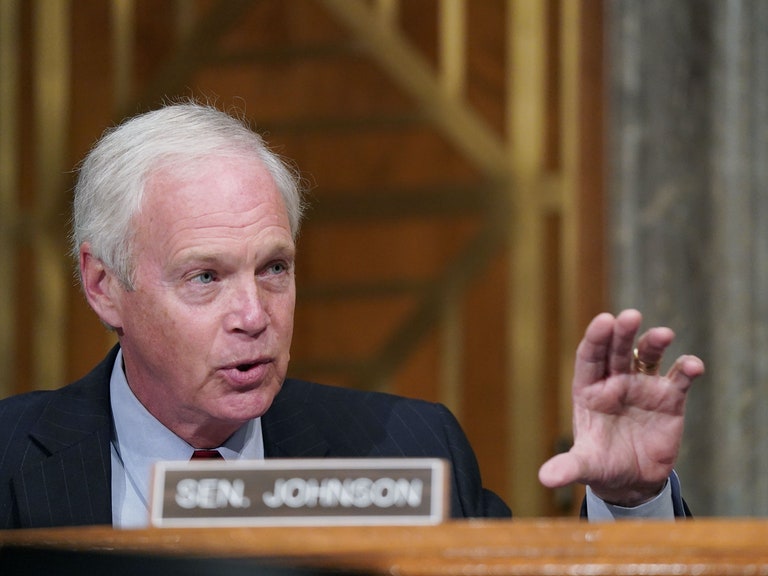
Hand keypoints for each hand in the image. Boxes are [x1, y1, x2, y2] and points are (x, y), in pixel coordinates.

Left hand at [538, 309, 704, 505]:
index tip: (603, 320)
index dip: (596, 338)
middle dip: (623, 333)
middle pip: (617, 350)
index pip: (589, 357)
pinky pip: (678, 380)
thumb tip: (545, 478)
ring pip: (647, 356)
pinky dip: (686, 370)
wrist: (632, 481)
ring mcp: (642, 387)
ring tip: (664, 334)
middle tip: (630, 316)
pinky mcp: (669, 400)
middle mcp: (615, 382)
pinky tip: (692, 366)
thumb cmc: (601, 465)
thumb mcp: (585, 467)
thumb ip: (568, 467)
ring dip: (654, 343)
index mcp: (589, 390)